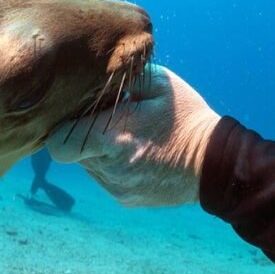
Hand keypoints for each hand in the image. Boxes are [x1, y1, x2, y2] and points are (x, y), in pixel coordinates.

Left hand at [47, 65, 219, 206]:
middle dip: (83, 134)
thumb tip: (92, 75)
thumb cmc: (185, 117)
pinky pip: (104, 178)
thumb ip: (120, 77)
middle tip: (108, 120)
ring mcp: (116, 187)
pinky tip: (137, 153)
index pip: (59, 142)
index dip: (63, 128)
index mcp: (111, 137)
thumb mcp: (158, 82)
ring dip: (98, 150)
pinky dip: (112, 165)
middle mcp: (109, 168)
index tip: (80, 115)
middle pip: (72, 152)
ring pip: (87, 165)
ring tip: (127, 135)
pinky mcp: (124, 198)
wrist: (215, 164)